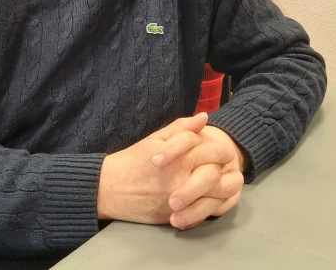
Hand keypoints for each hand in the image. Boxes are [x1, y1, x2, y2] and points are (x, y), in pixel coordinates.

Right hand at [97, 113, 243, 228]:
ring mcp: (181, 202)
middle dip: (225, 173)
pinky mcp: (175, 217)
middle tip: (222, 170)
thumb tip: (204, 117)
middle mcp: (184, 181)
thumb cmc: (133, 160)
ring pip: (214, 199)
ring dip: (220, 193)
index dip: (223, 152)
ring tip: (217, 186)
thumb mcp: (156, 138)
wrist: (110, 188)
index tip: (220, 153)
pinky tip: (206, 200)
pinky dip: (208, 208)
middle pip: (221, 178)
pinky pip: (201, 215)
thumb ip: (182, 127)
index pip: (218, 153)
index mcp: (182, 158)